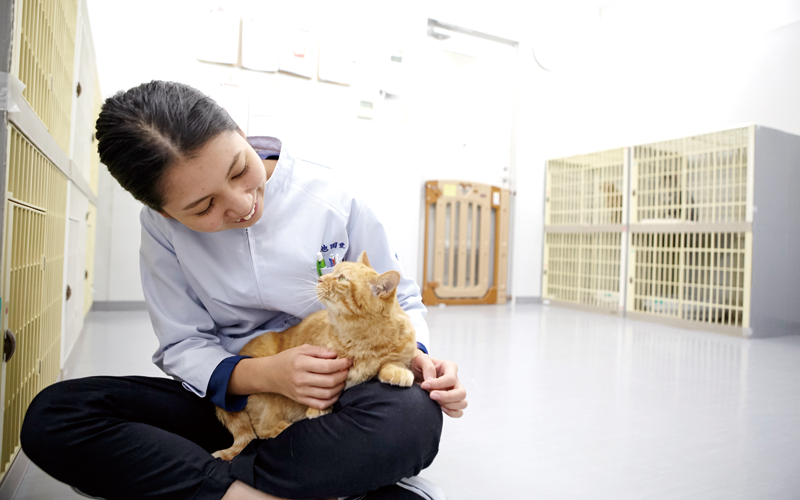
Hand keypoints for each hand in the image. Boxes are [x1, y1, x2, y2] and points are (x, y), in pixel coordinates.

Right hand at [231, 345, 350, 409]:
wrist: (270, 374)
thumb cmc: (288, 359)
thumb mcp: (301, 349)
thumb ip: (319, 351)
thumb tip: (336, 355)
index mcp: (301, 363)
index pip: (327, 366)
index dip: (342, 364)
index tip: (349, 360)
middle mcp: (301, 379)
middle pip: (330, 381)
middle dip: (343, 375)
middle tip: (347, 370)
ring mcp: (301, 392)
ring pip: (327, 393)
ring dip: (340, 387)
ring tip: (342, 379)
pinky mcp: (301, 400)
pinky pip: (321, 404)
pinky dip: (332, 400)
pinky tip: (336, 392)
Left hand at [411, 350, 467, 417]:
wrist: (414, 373)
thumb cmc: (418, 365)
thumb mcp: (419, 359)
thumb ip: (427, 366)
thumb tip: (431, 380)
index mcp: (449, 367)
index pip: (450, 379)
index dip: (438, 384)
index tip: (424, 385)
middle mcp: (455, 380)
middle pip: (461, 393)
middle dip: (446, 397)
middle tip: (431, 395)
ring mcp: (454, 391)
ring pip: (462, 403)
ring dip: (449, 405)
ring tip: (435, 401)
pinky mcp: (451, 401)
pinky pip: (458, 412)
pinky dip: (451, 412)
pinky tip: (439, 407)